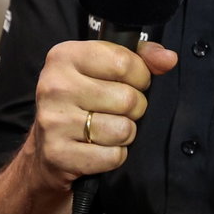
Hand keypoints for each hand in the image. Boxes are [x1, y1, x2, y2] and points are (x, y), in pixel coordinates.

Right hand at [26, 39, 177, 190]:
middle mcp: (54, 86)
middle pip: (127, 98)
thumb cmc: (81, 101)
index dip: (140, 76)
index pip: (124, 62)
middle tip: (118, 110)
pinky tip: (98, 148)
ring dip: (125, 133)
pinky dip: (114, 156)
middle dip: (134, 107)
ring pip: (123, 129)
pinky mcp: (58, 154)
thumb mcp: (103, 68)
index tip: (133, 82)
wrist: (45, 149)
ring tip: (108, 129)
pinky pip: (113, 157)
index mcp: (64, 56)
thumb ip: (140, 56)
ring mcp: (53, 121)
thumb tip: (168, 59)